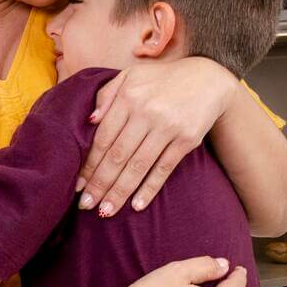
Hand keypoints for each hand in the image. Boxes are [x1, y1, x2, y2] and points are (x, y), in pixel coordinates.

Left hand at [77, 57, 236, 216]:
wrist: (209, 77)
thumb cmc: (162, 79)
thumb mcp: (131, 75)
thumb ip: (106, 95)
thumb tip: (89, 121)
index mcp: (129, 96)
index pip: (103, 138)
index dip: (89, 164)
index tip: (78, 185)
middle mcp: (147, 112)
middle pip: (118, 155)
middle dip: (100, 184)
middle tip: (86, 205)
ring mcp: (168, 127)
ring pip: (138, 166)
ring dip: (120, 192)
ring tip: (106, 211)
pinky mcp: (187, 139)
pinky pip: (164, 168)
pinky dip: (150, 188)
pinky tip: (136, 205)